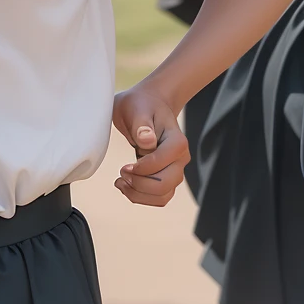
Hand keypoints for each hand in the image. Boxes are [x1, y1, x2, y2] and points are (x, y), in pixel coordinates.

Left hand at [112, 83, 190, 207]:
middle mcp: (181, 158)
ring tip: (121, 183)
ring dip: (138, 195)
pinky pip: (159, 198)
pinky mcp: (167, 178)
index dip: (141, 169)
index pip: (162, 162)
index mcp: (177, 140)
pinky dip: (141, 197)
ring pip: (162, 196)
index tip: (124, 166)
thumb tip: (147, 141)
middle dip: (138, 184)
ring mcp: (176, 170)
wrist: (150, 105)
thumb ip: (142, 124)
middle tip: (122, 174)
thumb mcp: (137, 108)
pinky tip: (127, 186)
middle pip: (164, 184)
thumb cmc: (142, 105)